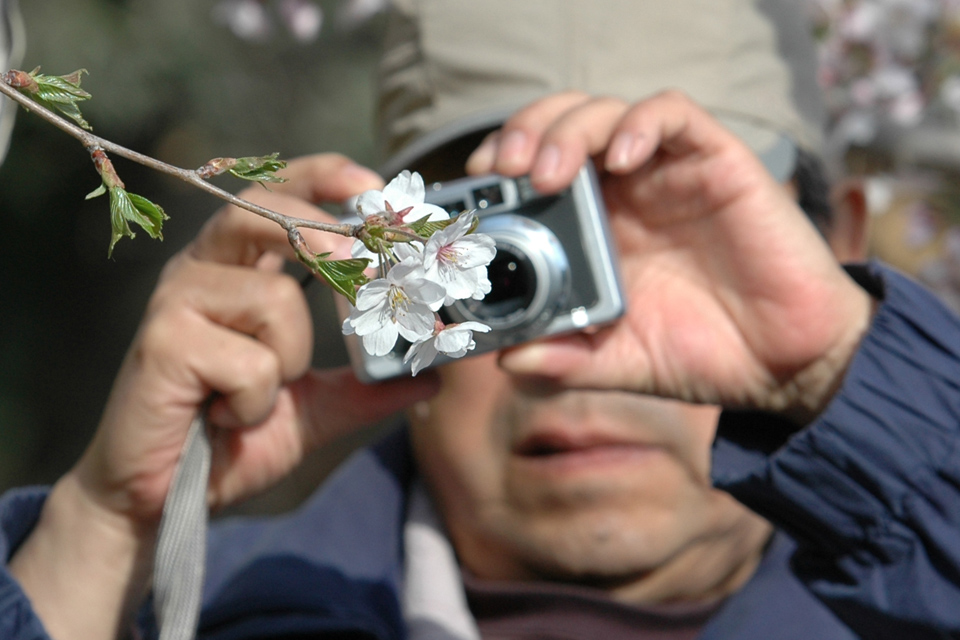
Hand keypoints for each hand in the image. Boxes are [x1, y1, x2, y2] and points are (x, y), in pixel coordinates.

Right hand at [10, 154, 439, 639]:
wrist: (162, 498)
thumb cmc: (230, 439)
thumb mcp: (314, 409)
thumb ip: (367, 386)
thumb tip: (433, 375)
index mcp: (236, 270)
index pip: (275, 195)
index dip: (322, 177)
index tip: (373, 187)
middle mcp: (202, 271)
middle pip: (263, 210)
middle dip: (324, 237)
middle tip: (362, 275)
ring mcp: (176, 302)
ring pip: (274, 296)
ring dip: (289, 357)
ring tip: (260, 394)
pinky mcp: (162, 342)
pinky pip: (250, 359)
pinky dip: (257, 400)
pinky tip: (228, 417)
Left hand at [468, 91, 873, 419]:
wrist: (785, 364)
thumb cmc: (701, 353)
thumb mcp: (619, 361)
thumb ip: (566, 360)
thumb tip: (507, 362)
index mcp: (594, 230)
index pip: (534, 171)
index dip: (499, 168)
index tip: (471, 190)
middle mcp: (625, 193)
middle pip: (560, 128)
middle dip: (521, 134)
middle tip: (501, 169)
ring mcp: (668, 174)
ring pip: (607, 112)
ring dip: (567, 128)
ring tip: (548, 172)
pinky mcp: (718, 163)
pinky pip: (675, 116)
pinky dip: (641, 124)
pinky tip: (621, 157)